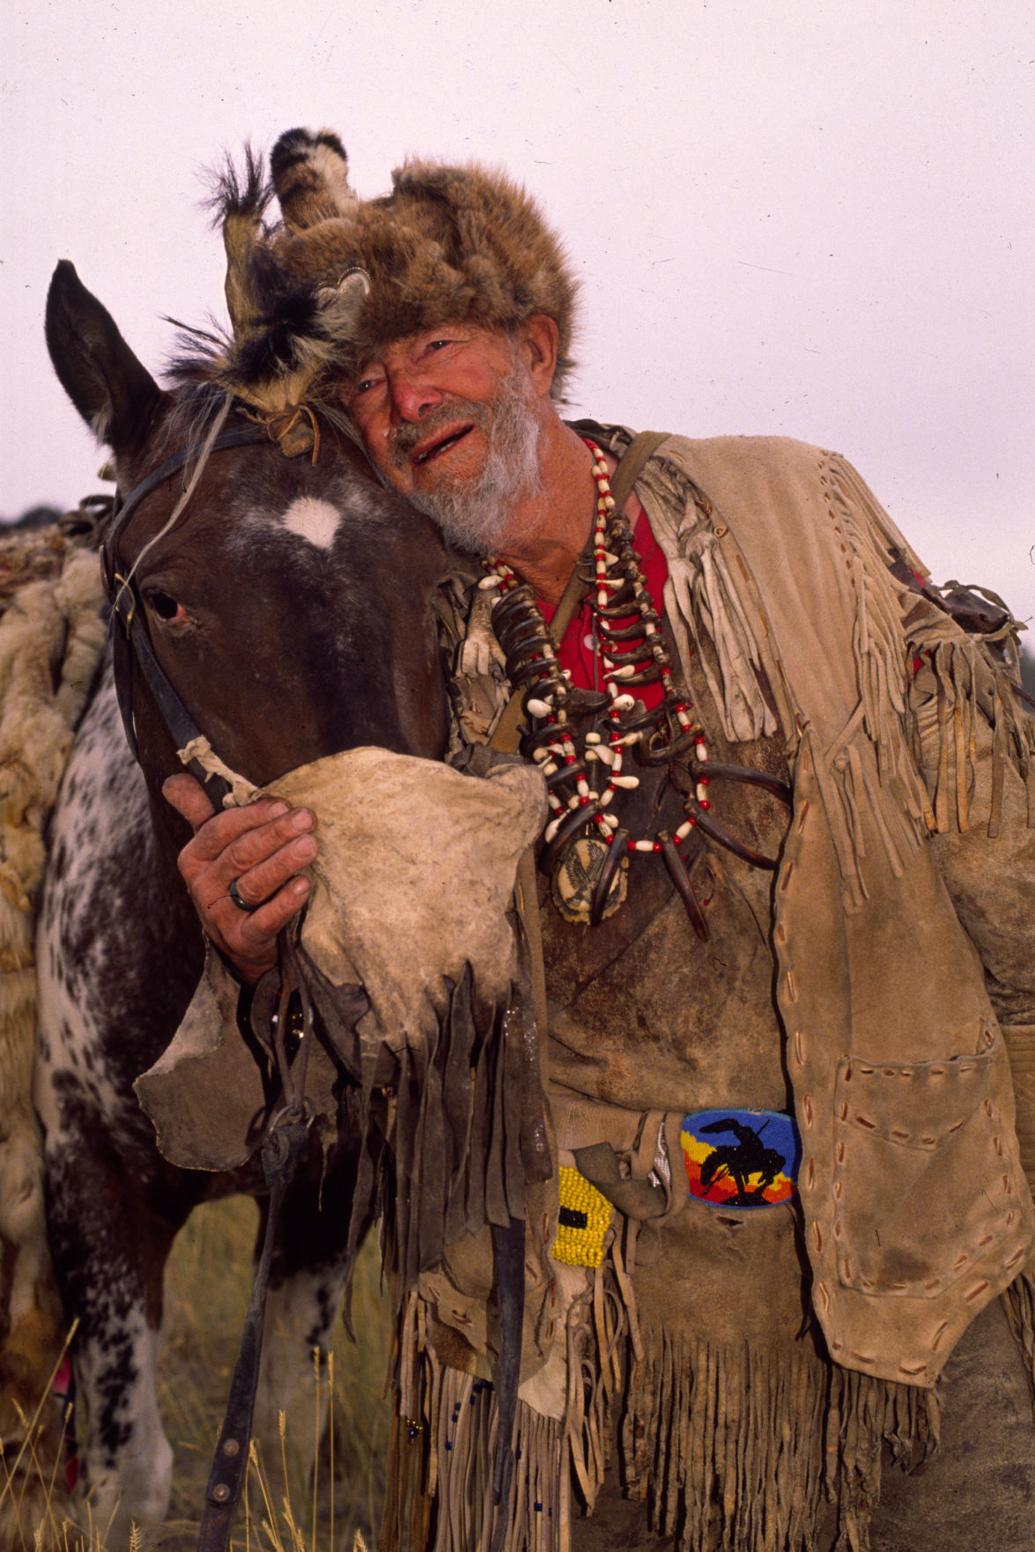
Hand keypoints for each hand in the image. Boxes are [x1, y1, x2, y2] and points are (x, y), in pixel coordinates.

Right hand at [163, 774, 317, 984]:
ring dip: (283, 863)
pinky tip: (304, 886)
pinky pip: (264, 920)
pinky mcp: (242, 938)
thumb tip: (174, 779)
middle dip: (275, 835)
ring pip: (254, 885)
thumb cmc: (231, 878)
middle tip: (306, 819)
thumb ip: (198, 811)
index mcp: (194, 857)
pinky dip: (284, 903)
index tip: (282, 804)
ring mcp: (221, 914)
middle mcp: (203, 885)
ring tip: (310, 846)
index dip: (251, 816)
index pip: (219, 830)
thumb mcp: (212, 845)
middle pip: (241, 855)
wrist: (239, 938)